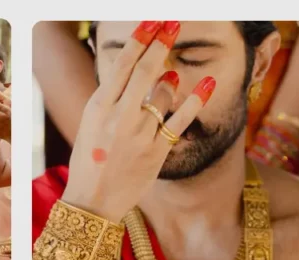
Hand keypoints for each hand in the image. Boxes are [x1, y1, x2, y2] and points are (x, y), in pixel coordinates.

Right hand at [62, 21, 214, 222]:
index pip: (122, 65)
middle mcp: (119, 117)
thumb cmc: (90, 160)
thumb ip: (112, 98)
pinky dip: (195, 102)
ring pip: (163, 94)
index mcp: (98, 106)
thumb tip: (138, 72)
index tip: (152, 22)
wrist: (92, 199)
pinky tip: (208, 85)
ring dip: (169, 81)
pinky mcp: (156, 151)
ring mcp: (139, 134)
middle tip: (172, 22)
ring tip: (170, 77)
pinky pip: (180, 121)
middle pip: (145, 71)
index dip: (140, 39)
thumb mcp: (91, 123)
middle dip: (160, 43)